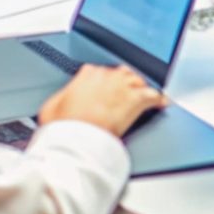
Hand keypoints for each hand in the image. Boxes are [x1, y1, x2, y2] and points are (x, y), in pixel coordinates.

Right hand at [38, 64, 165, 138]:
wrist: (77, 142)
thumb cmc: (64, 128)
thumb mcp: (51, 107)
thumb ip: (62, 96)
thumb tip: (64, 98)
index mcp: (87, 75)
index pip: (100, 72)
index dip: (103, 84)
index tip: (104, 93)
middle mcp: (108, 76)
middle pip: (122, 74)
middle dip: (123, 84)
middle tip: (122, 98)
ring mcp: (124, 87)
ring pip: (139, 81)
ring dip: (140, 89)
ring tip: (142, 98)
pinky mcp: (137, 101)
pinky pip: (154, 96)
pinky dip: (159, 100)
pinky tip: (161, 103)